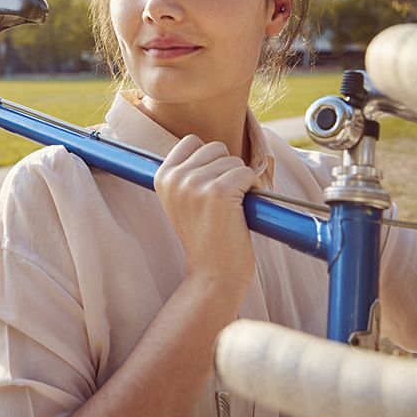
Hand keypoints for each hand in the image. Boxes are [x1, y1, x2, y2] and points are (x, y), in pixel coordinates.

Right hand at [154, 134, 256, 293]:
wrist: (213, 274)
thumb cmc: (206, 237)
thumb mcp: (183, 200)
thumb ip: (188, 172)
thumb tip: (213, 146)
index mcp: (162, 176)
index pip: (193, 142)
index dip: (210, 161)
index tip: (210, 188)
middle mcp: (176, 178)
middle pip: (216, 148)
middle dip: (227, 170)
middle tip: (223, 202)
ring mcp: (195, 184)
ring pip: (234, 161)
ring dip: (241, 182)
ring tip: (231, 209)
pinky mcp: (218, 191)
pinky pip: (248, 173)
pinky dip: (254, 188)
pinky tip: (243, 210)